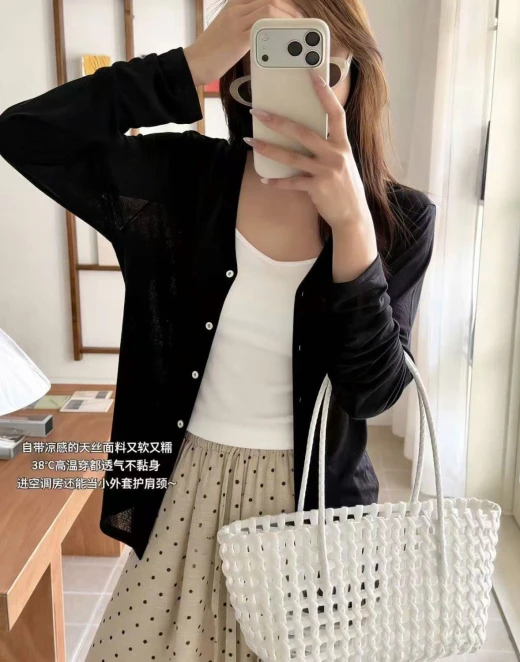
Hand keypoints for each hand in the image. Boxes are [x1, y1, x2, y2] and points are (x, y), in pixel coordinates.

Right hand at [184, 0, 302, 87]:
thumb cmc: (212, 52)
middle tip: (301, 24)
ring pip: (269, 9)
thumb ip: (247, 28)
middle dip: (290, 10)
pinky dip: (277, 31)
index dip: (284, 4)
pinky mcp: (237, 38)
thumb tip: (268, 33)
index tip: (295, 15)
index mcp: (235, 6)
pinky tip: (285, 40)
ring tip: (297, 32)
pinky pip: (262, 27)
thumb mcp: (230, 31)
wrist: (193, 63)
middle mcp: (236, 10)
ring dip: (287, 19)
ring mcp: (236, 22)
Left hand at [245, 71, 372, 230]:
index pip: (335, 114)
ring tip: (251, 141)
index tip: (312, 76)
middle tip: (258, 111)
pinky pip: (291, 183)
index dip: (325, 94)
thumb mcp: (343, 162)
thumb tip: (305, 137)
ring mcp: (326, 171)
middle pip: (303, 132)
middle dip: (278, 121)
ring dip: (268, 148)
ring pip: (292, 157)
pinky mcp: (317, 188)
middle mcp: (335, 155)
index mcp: (342, 145)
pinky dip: (277, 182)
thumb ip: (328, 148)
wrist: (353, 216)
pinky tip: (265, 180)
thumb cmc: (345, 188)